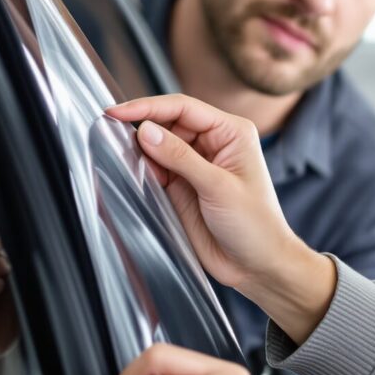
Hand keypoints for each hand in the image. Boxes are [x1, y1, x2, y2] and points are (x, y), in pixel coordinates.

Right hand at [104, 95, 335, 341]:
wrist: (258, 266)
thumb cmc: (255, 225)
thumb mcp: (218, 187)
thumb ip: (180, 158)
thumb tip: (146, 131)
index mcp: (231, 132)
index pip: (183, 108)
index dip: (148, 107)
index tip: (118, 112)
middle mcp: (214, 144)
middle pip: (168, 123)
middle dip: (143, 129)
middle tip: (116, 138)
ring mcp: (197, 166)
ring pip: (159, 146)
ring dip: (142, 151)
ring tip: (127, 160)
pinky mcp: (183, 187)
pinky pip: (158, 169)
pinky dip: (144, 170)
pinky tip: (137, 175)